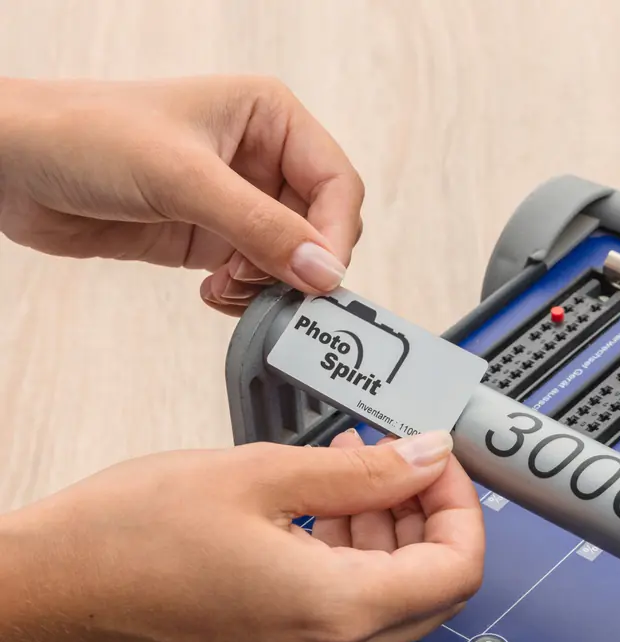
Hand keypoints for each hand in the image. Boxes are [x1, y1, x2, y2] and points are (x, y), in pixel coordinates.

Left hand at [0, 75, 363, 315]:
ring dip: (270, 285)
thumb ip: (261, 227)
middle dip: (302, 264)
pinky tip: (212, 291)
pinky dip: (245, 295)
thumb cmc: (85, 134)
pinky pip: (257, 277)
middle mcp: (261, 158)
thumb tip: (323, 272)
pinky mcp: (213, 237)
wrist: (13, 166)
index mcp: (269, 118)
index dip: (335, 233)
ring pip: (291, 259)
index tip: (321, 278)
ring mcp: (238, 201)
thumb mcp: (183, 177)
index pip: (336, 183)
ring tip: (229, 287)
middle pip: (321, 226)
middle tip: (275, 288)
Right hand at [0, 429, 483, 641]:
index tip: (438, 460)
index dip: (461, 505)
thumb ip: (361, 473)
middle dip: (428, 513)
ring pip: (395, 596)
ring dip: (391, 528)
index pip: (458, 568)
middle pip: (434, 586)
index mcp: (335, 611)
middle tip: (399, 456)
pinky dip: (355, 553)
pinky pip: (349, 607)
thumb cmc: (123, 542)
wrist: (43, 594)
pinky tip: (324, 503)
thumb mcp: (259, 477)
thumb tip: (426, 458)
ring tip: (355, 468)